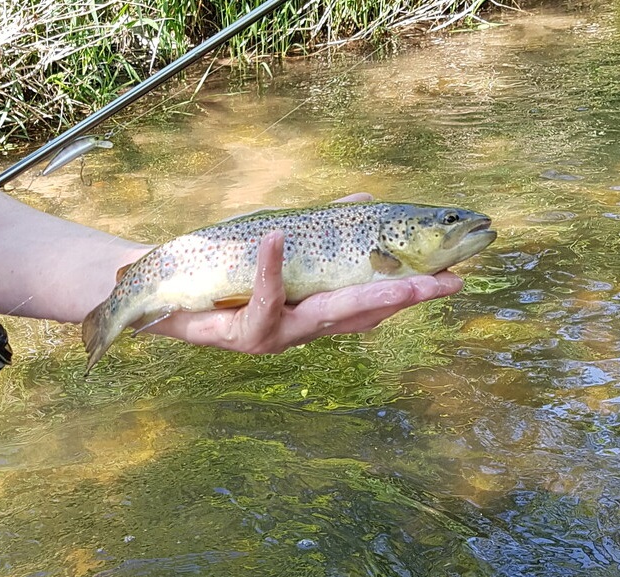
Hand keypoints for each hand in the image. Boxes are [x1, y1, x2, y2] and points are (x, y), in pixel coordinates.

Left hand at [144, 193, 464, 353]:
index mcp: (314, 310)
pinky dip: (272, 268)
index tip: (455, 277)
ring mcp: (275, 334)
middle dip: (406, 298)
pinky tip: (279, 239)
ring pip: (326, 318)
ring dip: (363, 297)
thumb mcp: (277, 244)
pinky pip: (263, 299)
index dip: (415, 291)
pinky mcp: (242, 333)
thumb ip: (320, 228)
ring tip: (400, 281)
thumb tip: (365, 199)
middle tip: (446, 284)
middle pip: (363, 315)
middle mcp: (301, 329)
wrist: (164, 294)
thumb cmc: (224, 270)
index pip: (374, 302)